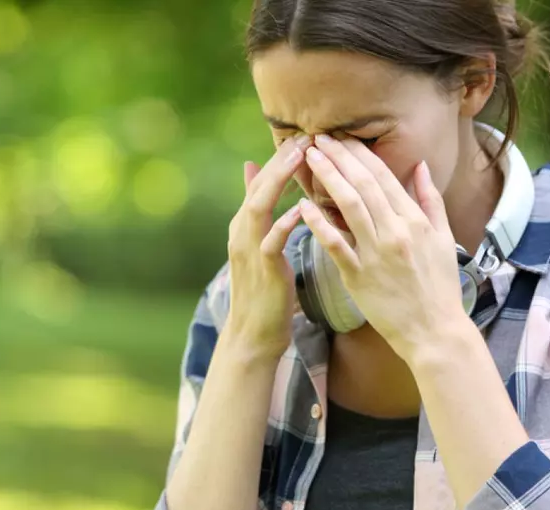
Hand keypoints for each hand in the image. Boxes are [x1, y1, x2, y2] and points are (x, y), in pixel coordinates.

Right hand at [223, 135, 311, 358]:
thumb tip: (254, 169)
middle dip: (281, 160)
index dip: (282, 158)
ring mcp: (250, 250)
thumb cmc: (265, 289)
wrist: (254, 334)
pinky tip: (300, 210)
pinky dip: (284, 224)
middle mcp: (243, 232)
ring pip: (260, 207)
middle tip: (305, 135)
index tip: (306, 135)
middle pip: (259, 186)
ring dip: (279, 181)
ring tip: (301, 158)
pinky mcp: (263, 271)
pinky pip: (271, 242)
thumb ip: (259, 208)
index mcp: (246, 224)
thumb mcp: (261, 244)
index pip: (262, 182)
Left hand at [296, 134, 468, 360]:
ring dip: (328, 178)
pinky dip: (319, 223)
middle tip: (318, 137)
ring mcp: (376, 253)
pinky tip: (303, 205)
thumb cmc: (439, 288)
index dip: (360, 154)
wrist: (434, 331)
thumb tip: (421, 166)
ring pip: (349, 206)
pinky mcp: (359, 276)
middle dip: (339, 157)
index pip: (384, 177)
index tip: (342, 136)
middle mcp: (396, 231)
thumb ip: (431, 201)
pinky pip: (336, 245)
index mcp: (415, 221)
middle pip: (363, 185)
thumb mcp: (444, 239)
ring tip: (310, 158)